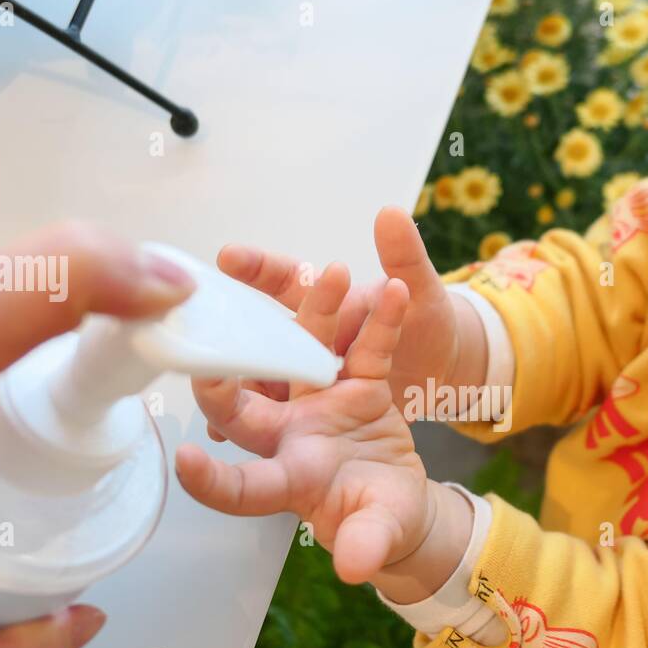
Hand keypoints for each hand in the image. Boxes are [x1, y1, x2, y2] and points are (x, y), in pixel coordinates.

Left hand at [177, 262, 437, 583]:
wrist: (401, 500)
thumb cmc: (377, 525)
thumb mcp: (376, 537)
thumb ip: (366, 545)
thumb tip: (357, 567)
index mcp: (288, 481)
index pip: (241, 487)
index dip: (213, 480)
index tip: (186, 462)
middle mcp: (291, 435)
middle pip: (251, 403)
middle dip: (229, 377)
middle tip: (212, 349)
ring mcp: (322, 403)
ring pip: (308, 352)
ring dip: (318, 313)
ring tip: (332, 274)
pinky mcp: (359, 382)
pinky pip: (368, 346)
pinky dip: (381, 320)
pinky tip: (392, 289)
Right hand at [210, 207, 485, 417]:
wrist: (444, 373)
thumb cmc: (432, 326)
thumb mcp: (423, 296)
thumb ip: (405, 259)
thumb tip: (391, 214)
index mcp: (333, 300)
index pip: (291, 279)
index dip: (260, 268)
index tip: (229, 257)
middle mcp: (313, 334)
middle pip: (267, 333)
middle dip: (234, 335)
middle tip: (203, 336)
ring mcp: (310, 373)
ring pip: (263, 375)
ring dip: (236, 384)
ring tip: (206, 395)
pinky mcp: (315, 408)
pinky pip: (276, 414)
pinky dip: (249, 422)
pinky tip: (220, 433)